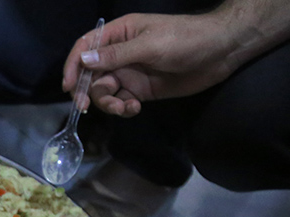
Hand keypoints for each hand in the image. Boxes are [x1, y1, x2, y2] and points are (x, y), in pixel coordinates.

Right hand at [61, 13, 236, 116]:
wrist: (220, 52)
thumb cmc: (185, 39)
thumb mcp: (149, 45)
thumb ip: (116, 56)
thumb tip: (84, 62)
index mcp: (118, 34)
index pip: (85, 48)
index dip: (73, 66)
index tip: (68, 86)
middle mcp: (119, 54)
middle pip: (90, 74)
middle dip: (87, 91)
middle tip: (86, 106)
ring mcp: (130, 73)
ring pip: (104, 91)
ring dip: (107, 103)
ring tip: (123, 107)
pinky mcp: (140, 90)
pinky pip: (121, 101)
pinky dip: (122, 108)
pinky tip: (134, 108)